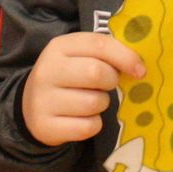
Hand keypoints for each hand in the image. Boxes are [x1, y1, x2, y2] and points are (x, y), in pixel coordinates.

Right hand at [22, 33, 144, 146]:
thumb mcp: (80, 57)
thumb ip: (105, 54)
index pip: (98, 44)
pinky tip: (83, 119)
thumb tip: (138, 67)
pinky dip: (93, 124)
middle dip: (111, 80)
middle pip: (95, 72)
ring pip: (93, 103)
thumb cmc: (67, 78)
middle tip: (108, 85)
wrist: (32, 107)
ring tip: (91, 101)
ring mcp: (43, 100)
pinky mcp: (46, 126)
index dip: (125, 56)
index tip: (140, 70)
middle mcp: (47, 71)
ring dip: (102, 104)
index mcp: (58, 47)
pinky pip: (87, 127)